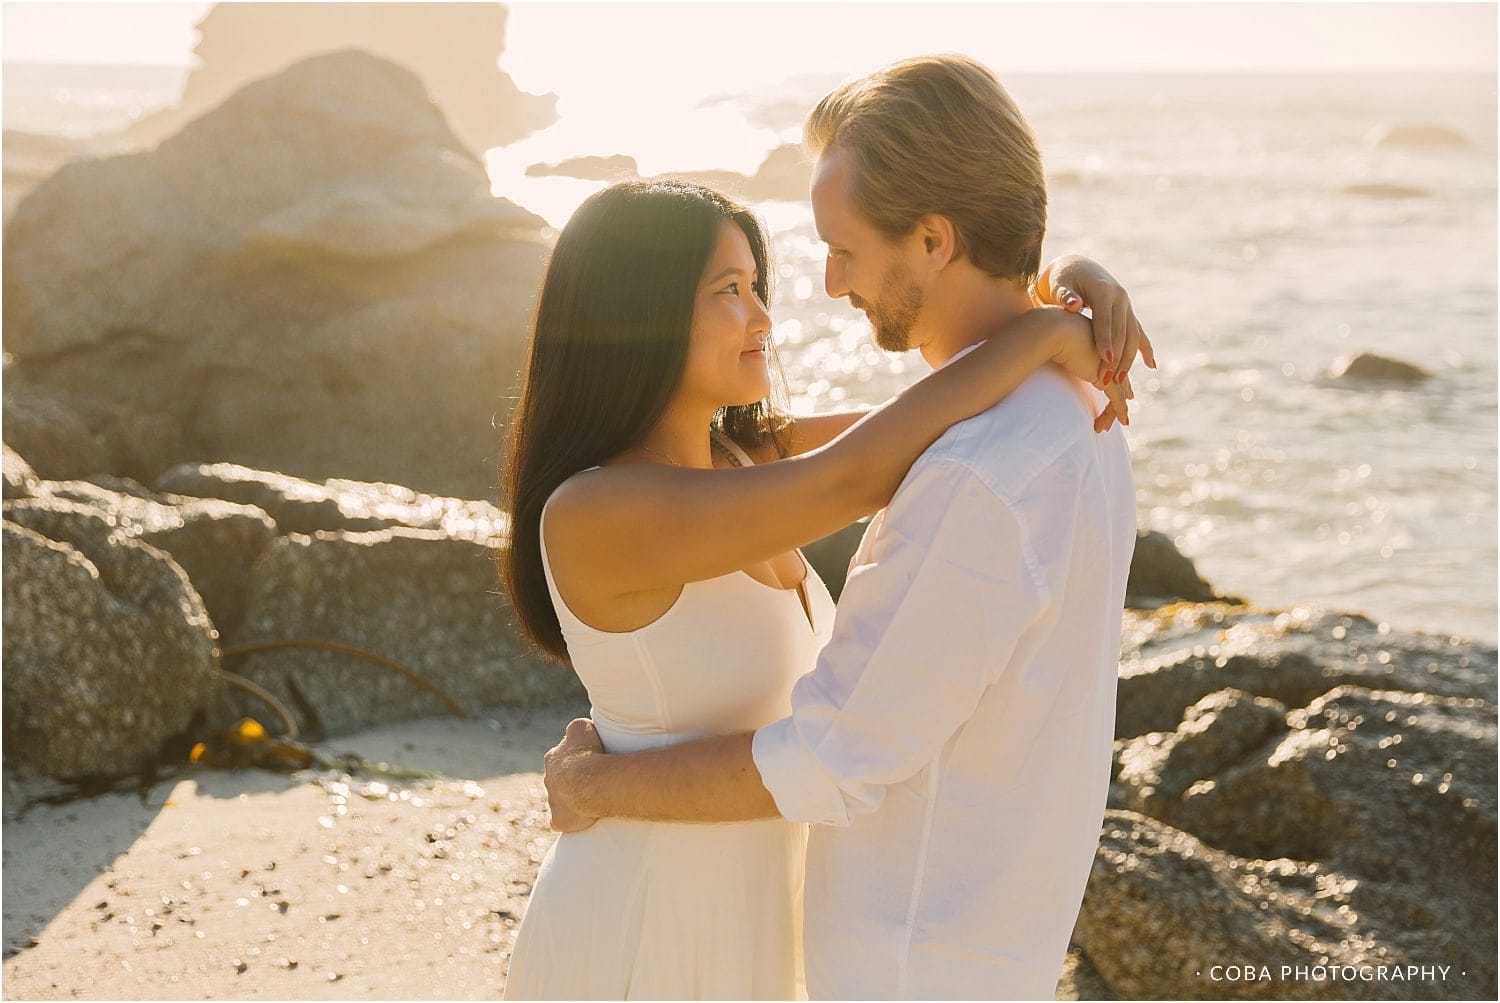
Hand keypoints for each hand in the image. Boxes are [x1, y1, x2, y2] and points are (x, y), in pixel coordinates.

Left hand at [542, 718, 603, 832]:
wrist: (591, 782)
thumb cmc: (589, 753)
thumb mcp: (582, 727)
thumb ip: (576, 728)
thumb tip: (579, 731)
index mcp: (552, 758)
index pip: (561, 757)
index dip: (575, 759)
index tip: (590, 760)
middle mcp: (548, 779)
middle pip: (559, 779)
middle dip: (571, 780)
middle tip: (592, 780)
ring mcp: (553, 801)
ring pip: (560, 799)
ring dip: (572, 799)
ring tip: (592, 798)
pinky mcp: (559, 820)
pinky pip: (561, 820)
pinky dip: (568, 820)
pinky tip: (580, 818)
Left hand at [1037, 254, 1156, 385]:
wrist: (1076, 267)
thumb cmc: (1061, 279)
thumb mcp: (1058, 285)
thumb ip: (1064, 296)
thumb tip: (1074, 304)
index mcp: (1103, 290)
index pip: (1105, 319)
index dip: (1105, 340)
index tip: (1105, 360)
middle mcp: (1119, 296)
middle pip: (1121, 331)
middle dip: (1116, 356)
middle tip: (1107, 379)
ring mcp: (1126, 304)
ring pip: (1132, 335)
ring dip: (1127, 359)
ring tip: (1118, 381)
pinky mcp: (1127, 312)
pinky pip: (1138, 332)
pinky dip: (1145, 348)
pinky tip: (1151, 365)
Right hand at [1044, 308, 1132, 429]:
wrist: (1053, 330)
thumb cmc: (1047, 333)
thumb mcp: (1058, 345)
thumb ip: (1063, 352)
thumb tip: (1054, 356)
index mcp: (1100, 344)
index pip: (1111, 367)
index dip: (1116, 383)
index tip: (1119, 395)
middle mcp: (1108, 354)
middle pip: (1119, 382)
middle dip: (1119, 400)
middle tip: (1120, 417)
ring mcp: (1109, 365)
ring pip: (1119, 393)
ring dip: (1115, 412)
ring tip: (1104, 427)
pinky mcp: (1106, 376)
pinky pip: (1116, 398)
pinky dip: (1118, 411)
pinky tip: (1122, 421)